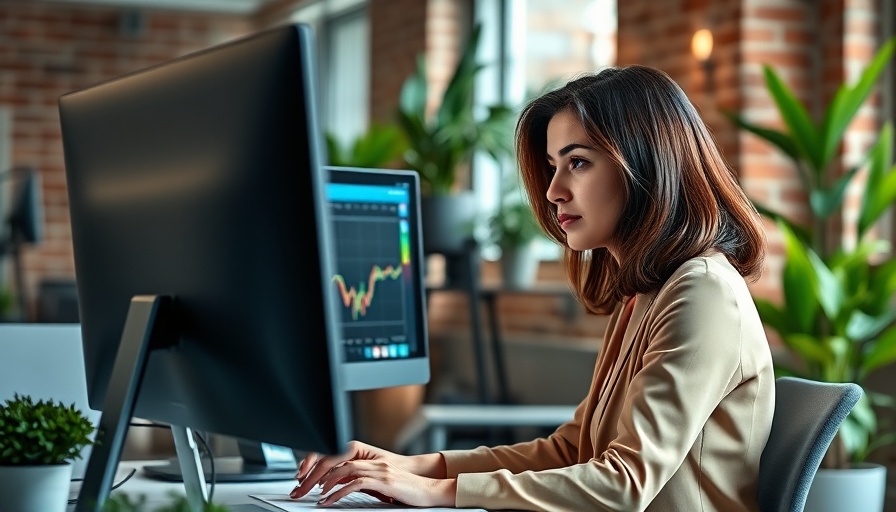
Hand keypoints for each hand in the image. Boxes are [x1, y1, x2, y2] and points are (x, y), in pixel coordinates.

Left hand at [290, 440, 449, 504]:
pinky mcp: (384, 481)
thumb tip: (336, 485)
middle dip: (313, 475)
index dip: (317, 462)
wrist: (429, 490)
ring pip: (343, 470)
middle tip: (299, 489)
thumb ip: (359, 479)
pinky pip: (355, 484)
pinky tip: (329, 500)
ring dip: (324, 483)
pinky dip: (338, 492)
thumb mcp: (379, 482)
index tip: (302, 475)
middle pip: (336, 461)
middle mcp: (372, 460)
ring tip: (312, 495)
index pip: (336, 453)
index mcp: (369, 458)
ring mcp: (378, 469)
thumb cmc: (406, 488)